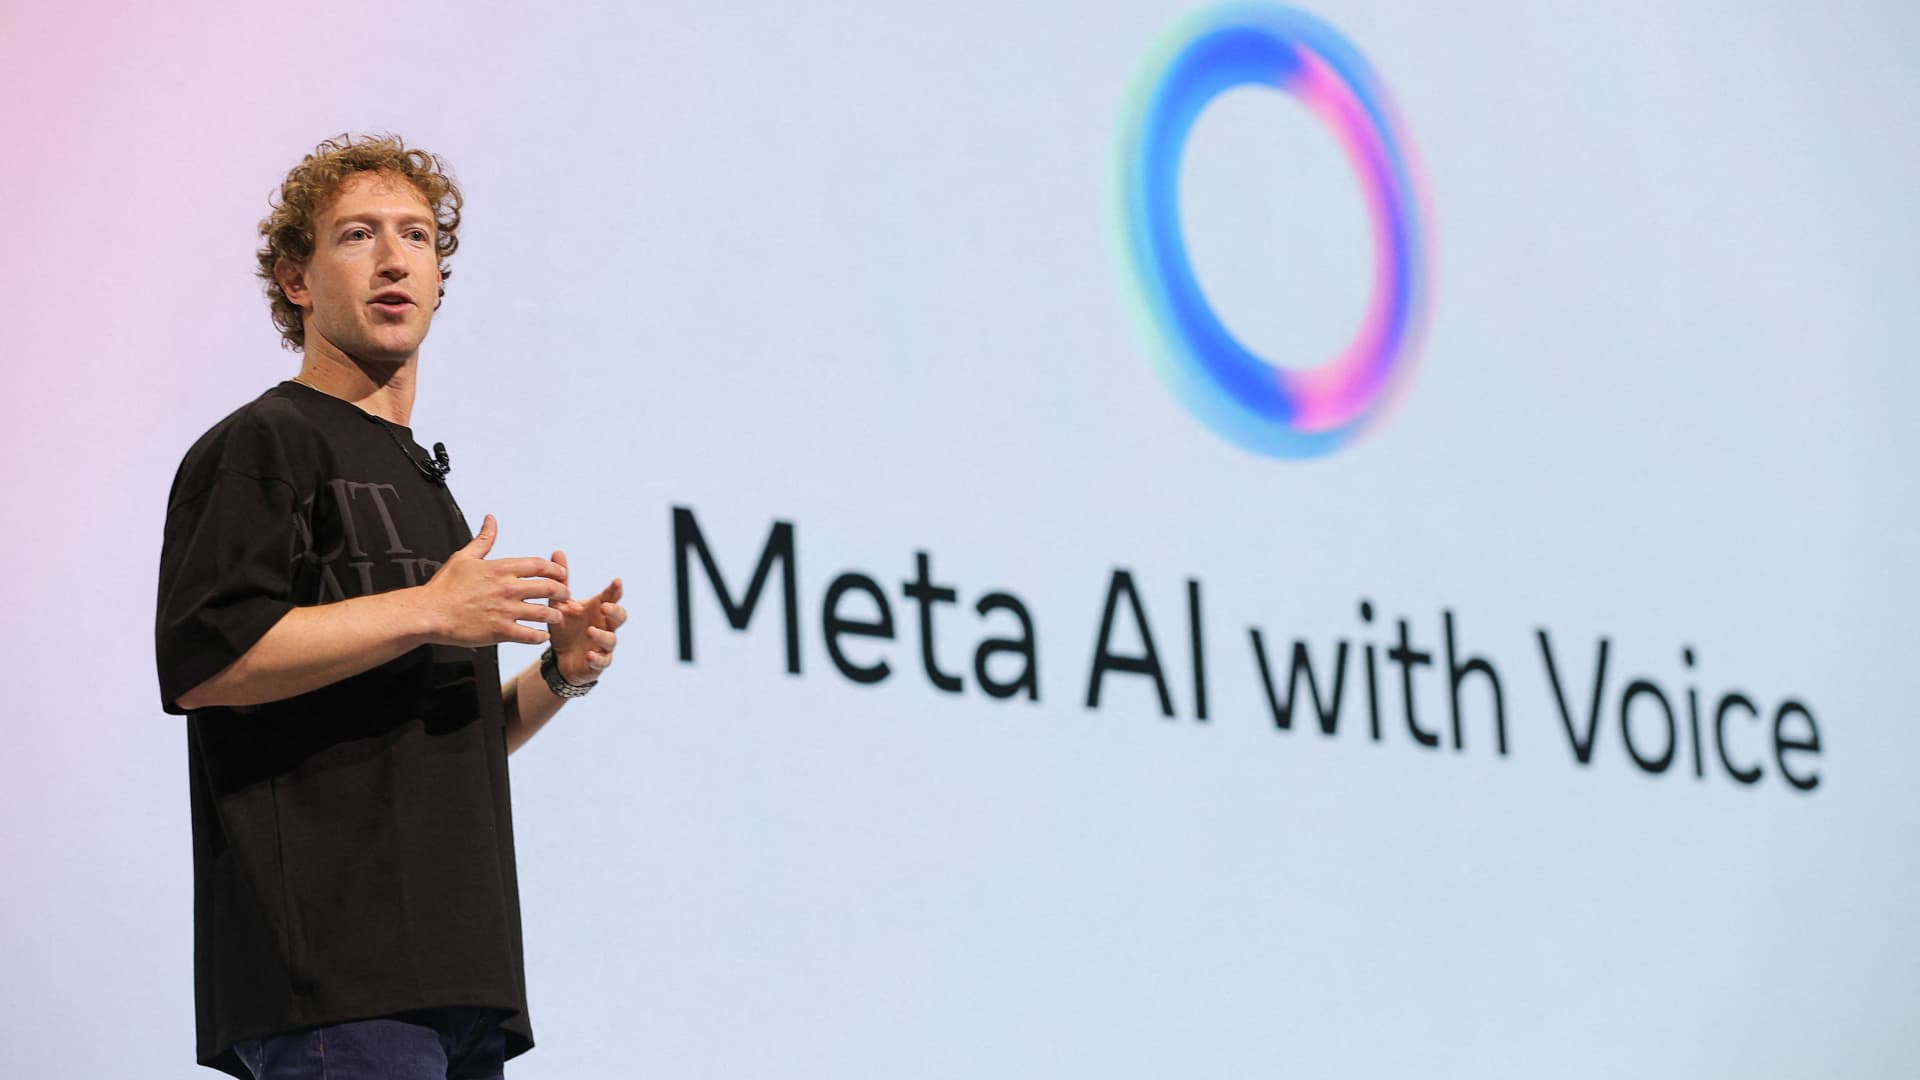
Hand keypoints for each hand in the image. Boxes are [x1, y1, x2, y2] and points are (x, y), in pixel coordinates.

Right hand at [420, 514, 569, 646]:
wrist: (430, 613)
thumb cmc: (444, 586)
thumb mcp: (464, 557)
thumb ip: (483, 539)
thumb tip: (491, 520)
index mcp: (501, 569)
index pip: (539, 565)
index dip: (555, 570)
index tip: (561, 574)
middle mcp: (508, 588)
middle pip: (548, 588)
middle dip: (561, 592)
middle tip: (565, 596)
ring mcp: (506, 611)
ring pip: (543, 613)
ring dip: (554, 615)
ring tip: (556, 617)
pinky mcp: (501, 631)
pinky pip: (529, 635)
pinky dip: (539, 636)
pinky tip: (542, 636)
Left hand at [546, 550, 625, 684]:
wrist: (561, 658)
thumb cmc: (565, 627)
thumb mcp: (560, 603)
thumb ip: (561, 581)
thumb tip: (558, 551)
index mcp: (597, 609)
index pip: (611, 597)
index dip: (615, 589)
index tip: (617, 581)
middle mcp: (604, 625)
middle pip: (620, 616)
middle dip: (615, 611)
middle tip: (604, 607)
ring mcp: (603, 645)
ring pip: (612, 639)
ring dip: (603, 635)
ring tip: (590, 631)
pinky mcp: (598, 662)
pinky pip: (603, 661)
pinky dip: (597, 658)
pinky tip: (589, 654)